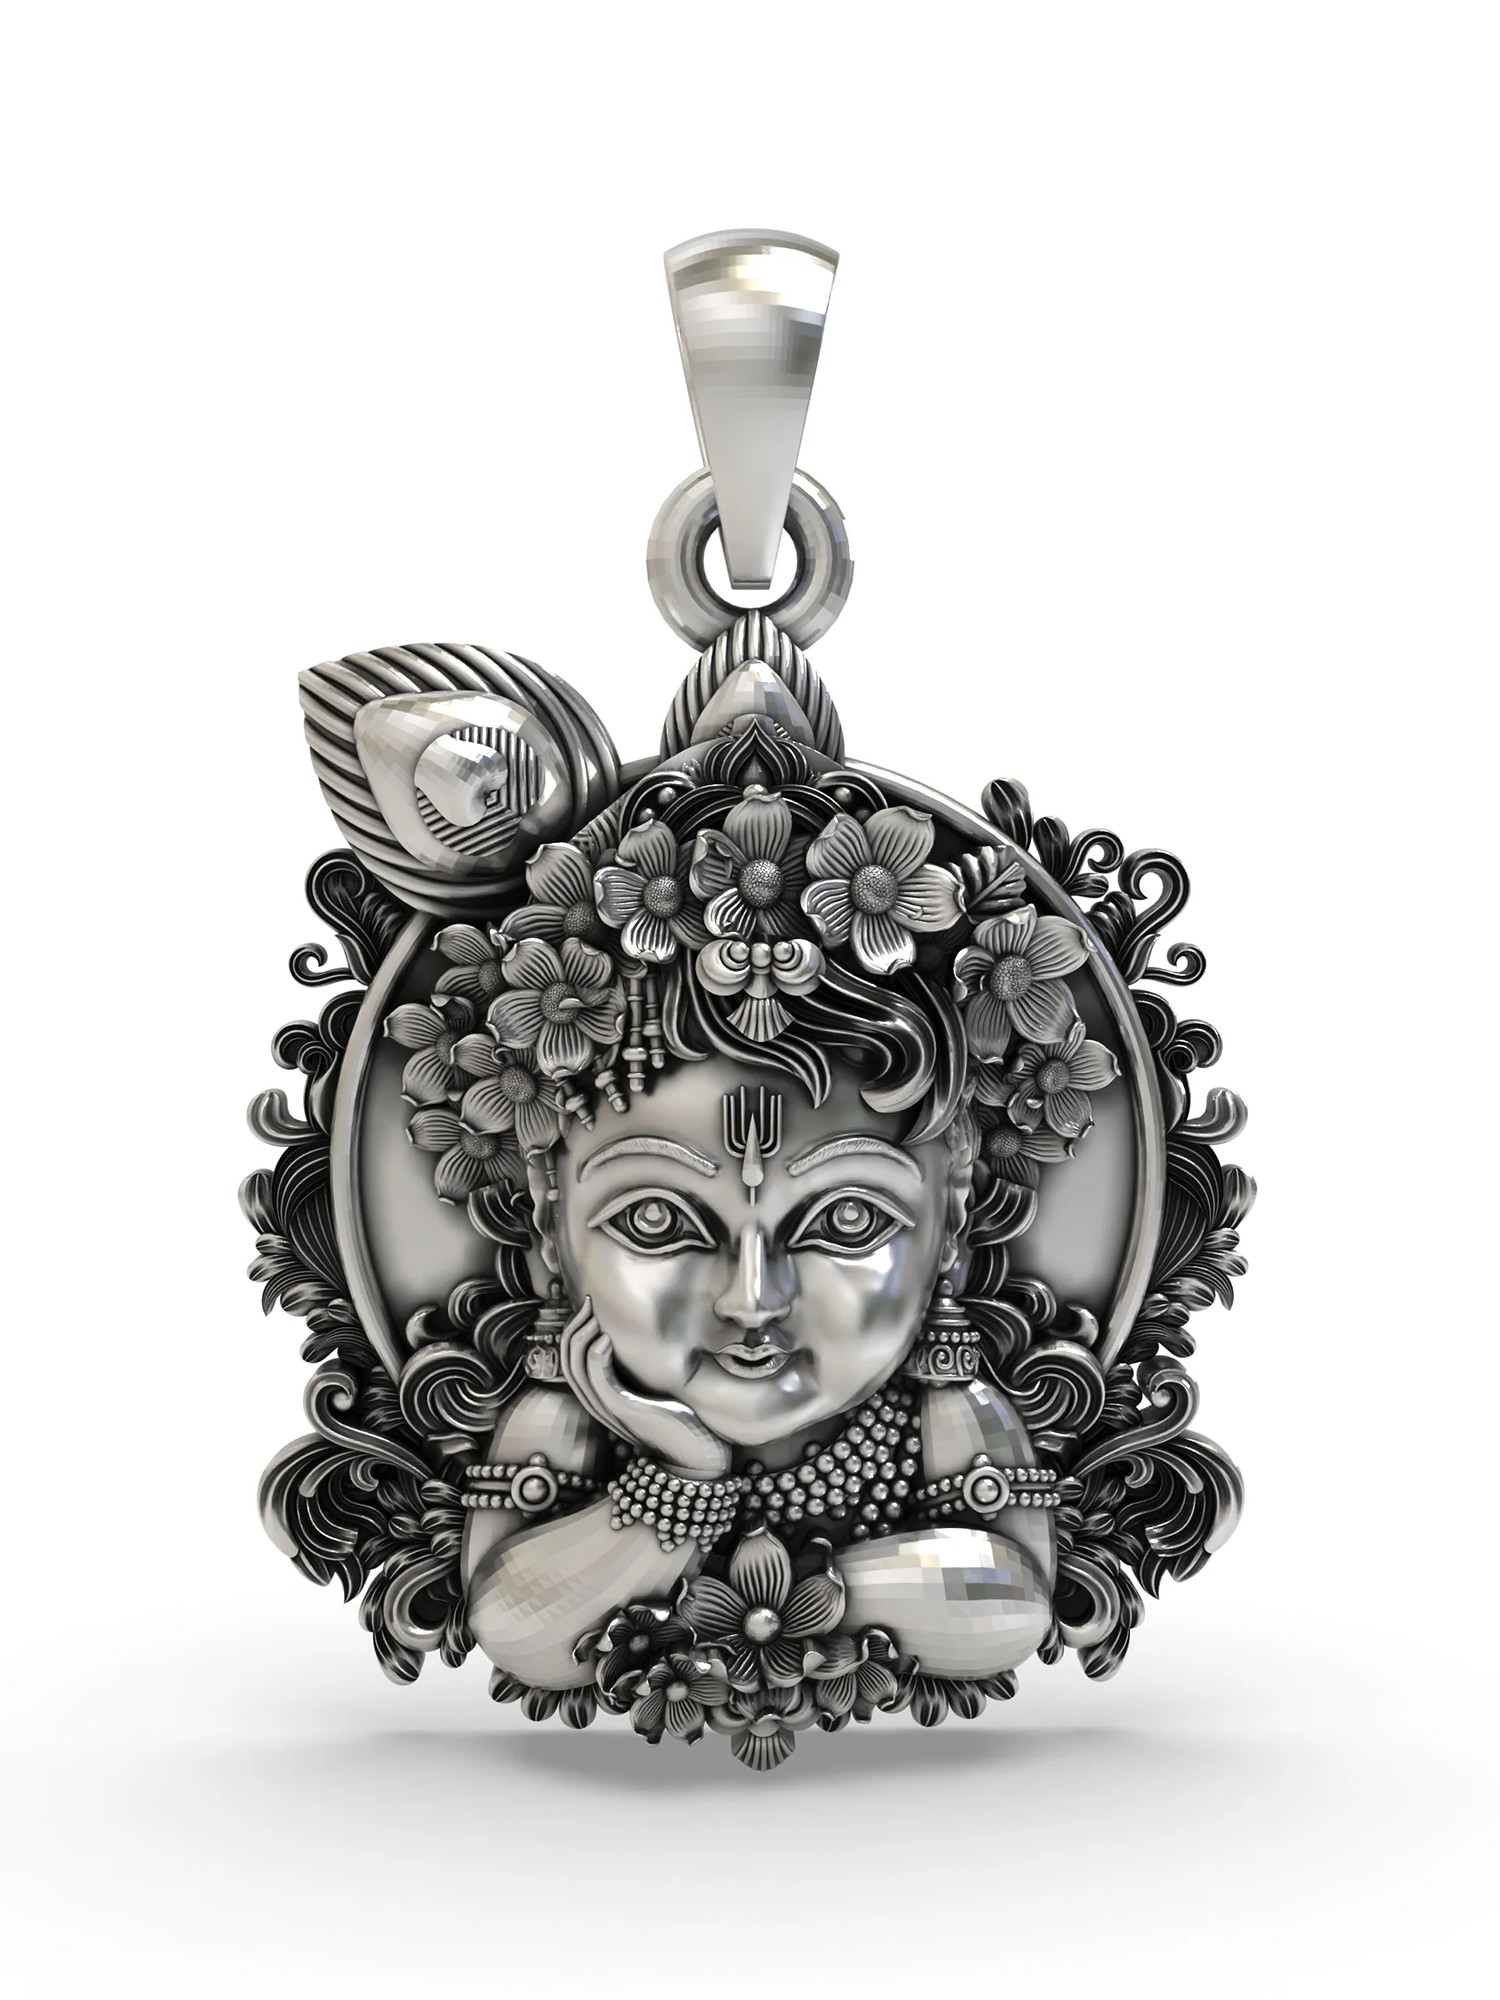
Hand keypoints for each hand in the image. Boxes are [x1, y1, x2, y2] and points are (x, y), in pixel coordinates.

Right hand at [560, 1298, 731, 1480]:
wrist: (698, 1454)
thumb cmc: (682, 1419)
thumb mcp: (654, 1388)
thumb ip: (639, 1371)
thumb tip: (637, 1338)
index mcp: (602, 1397)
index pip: (570, 1361)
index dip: (573, 1330)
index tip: (587, 1305)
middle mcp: (598, 1404)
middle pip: (567, 1362)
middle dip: (573, 1327)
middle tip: (586, 1303)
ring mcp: (609, 1410)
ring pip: (575, 1370)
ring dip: (581, 1338)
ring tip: (594, 1317)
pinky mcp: (624, 1411)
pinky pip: (598, 1382)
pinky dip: (596, 1358)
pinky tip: (606, 1339)